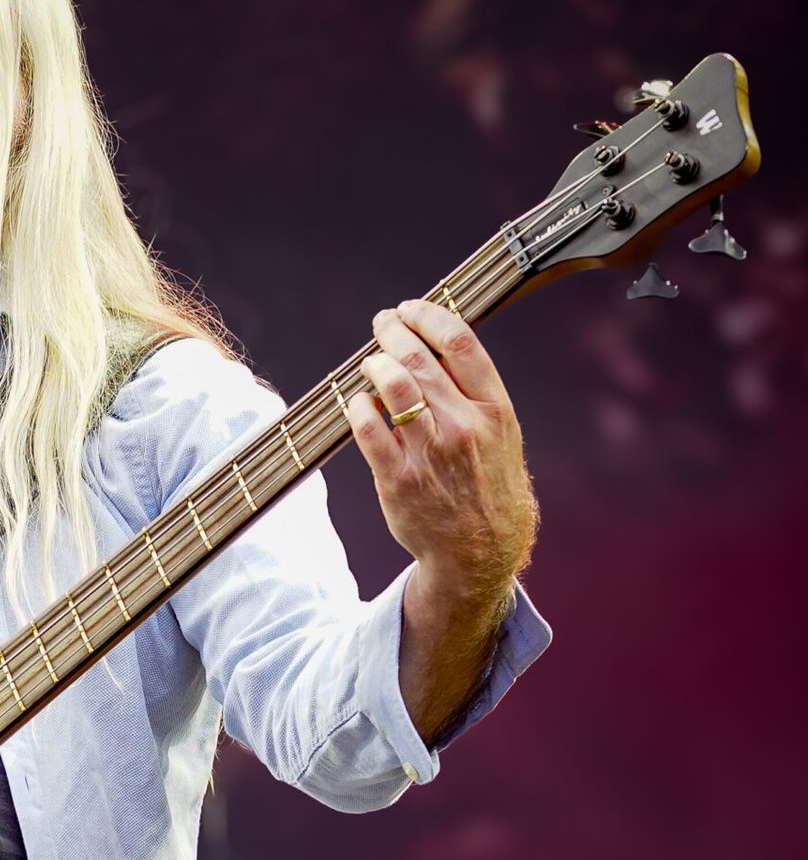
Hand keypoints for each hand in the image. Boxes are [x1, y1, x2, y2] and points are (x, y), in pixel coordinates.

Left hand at [348, 298, 536, 599]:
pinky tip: (359, 402)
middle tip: (382, 325)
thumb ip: (474, 392)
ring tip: (372, 362)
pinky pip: (368, 427)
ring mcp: (430, 453)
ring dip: (374, 364)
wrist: (481, 551)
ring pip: (392, 386)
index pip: (460, 342)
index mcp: (493, 410)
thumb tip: (435, 344)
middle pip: (419, 358)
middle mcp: (463, 427)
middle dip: (392, 332)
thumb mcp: (500, 435)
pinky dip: (357, 405)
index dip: (429, 315)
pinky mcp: (398, 479)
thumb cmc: (487, 486)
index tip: (411, 308)